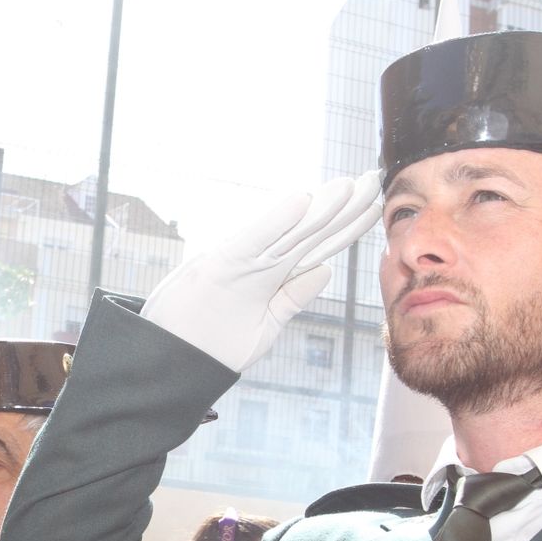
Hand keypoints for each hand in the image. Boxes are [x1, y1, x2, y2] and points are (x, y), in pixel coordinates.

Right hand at [140, 171, 380, 371]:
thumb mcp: (264, 326)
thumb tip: (326, 272)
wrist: (167, 363)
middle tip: (372, 177)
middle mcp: (260, 265)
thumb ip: (292, 298)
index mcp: (272, 278)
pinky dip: (276, 222)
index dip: (347, 226)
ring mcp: (240, 264)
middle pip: (310, 233)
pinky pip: (253, 243)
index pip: (318, 247)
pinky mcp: (219, 267)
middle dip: (343, 208)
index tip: (374, 204)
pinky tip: (302, 200)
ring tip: (350, 186)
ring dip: (320, 209)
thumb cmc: (209, 346)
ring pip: (289, 234)